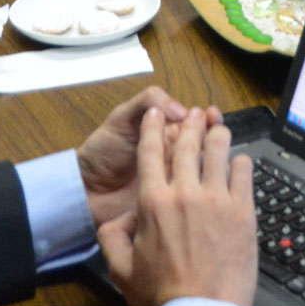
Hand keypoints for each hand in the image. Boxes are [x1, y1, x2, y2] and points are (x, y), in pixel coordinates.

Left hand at [77, 87, 212, 225]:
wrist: (85, 189)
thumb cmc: (103, 150)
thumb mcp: (122, 118)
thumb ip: (147, 102)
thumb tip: (181, 110)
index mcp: (165, 133)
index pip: (194, 122)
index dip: (207, 118)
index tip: (213, 115)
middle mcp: (175, 156)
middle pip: (204, 144)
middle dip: (215, 136)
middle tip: (218, 133)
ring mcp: (175, 181)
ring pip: (203, 170)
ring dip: (213, 162)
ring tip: (216, 157)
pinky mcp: (172, 204)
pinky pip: (193, 195)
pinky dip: (205, 189)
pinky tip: (213, 185)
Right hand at [97, 107, 257, 305]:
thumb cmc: (164, 297)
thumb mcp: (122, 271)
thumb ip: (111, 240)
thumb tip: (114, 222)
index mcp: (153, 203)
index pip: (152, 152)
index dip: (154, 127)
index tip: (157, 114)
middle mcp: (186, 194)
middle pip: (188, 143)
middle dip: (190, 123)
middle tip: (193, 114)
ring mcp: (217, 200)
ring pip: (219, 151)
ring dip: (218, 134)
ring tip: (218, 127)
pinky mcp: (243, 212)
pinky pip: (244, 173)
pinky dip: (241, 162)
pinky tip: (240, 161)